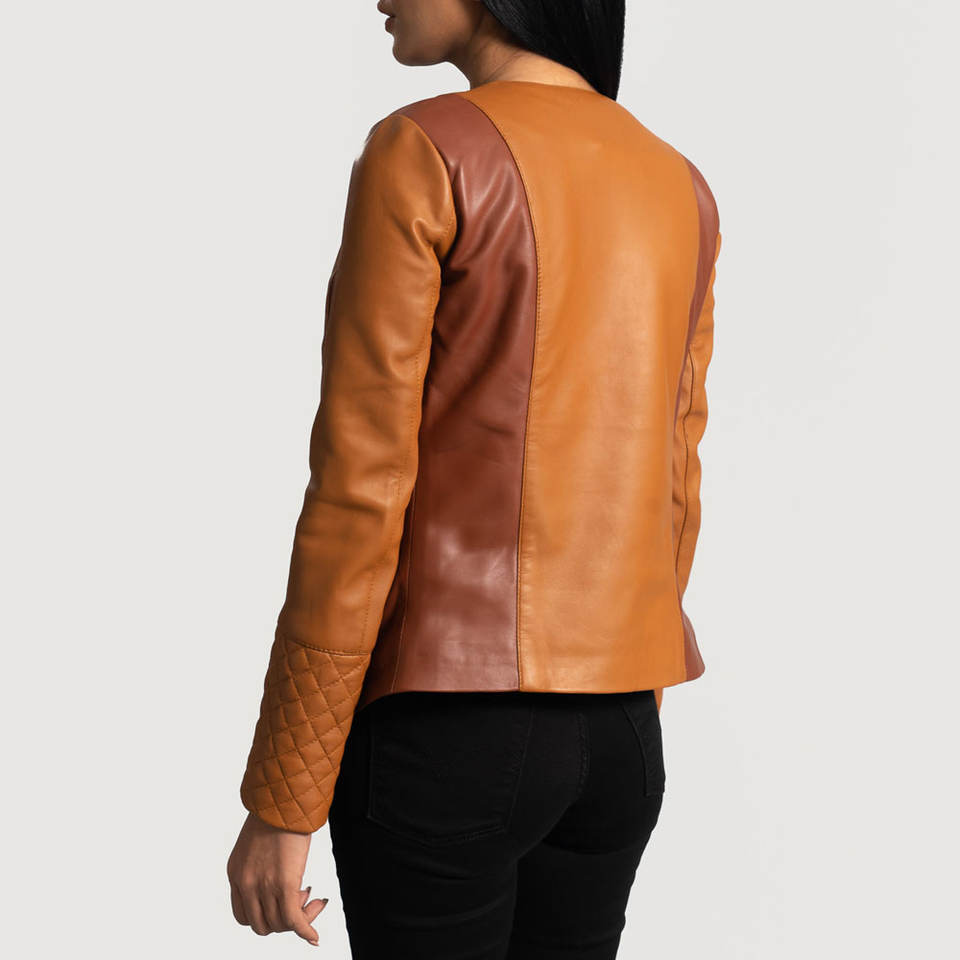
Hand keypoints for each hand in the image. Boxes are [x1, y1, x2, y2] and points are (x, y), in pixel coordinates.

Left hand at [227, 811, 328, 944]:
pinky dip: (306, 930)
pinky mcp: (284, 883)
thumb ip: (259, 865)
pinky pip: (294, 920)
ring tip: (314, 900)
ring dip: (300, 920)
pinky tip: (314, 936)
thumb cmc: (275, 814)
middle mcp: (246, 884)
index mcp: (235, 874)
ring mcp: (264, 886)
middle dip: (284, 920)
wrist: (283, 799)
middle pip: (262, 925)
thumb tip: (279, 878)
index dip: (266, 916)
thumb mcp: (255, 844)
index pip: (244, 916)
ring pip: (280, 925)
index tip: (284, 902)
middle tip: (303, 899)